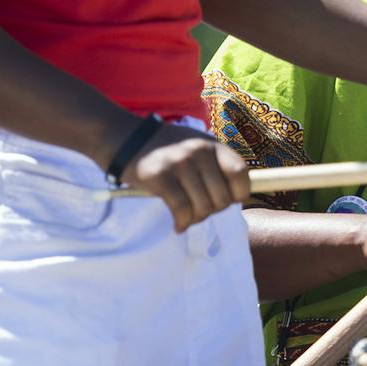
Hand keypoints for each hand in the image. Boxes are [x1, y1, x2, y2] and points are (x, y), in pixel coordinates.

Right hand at [119, 123, 250, 232]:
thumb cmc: (166, 149)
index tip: (229, 200)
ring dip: (196, 219)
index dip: (240, 193)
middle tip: (200, 211)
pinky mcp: (159, 177)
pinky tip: (178, 226)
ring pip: (202, 207)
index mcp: (212, 145)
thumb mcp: (196, 146)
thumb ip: (215, 166)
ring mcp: (180, 163)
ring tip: (187, 218)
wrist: (126, 139)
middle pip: (222, 197)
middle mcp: (199, 152)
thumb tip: (237, 196)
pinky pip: (181, 210)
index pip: (240, 173)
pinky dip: (182, 223)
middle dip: (214, 210)